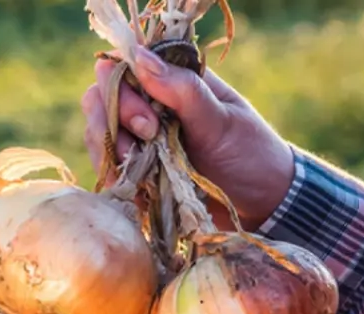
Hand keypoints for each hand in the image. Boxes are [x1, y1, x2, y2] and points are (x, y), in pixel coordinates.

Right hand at [80, 49, 295, 227]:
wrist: (264, 205)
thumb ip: (182, 90)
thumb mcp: (220, 121)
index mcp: (174, 82)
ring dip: (112, 152)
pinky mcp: (140, 170)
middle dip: (113, 125)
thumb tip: (140, 58)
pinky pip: (109, 167)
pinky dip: (115, 176)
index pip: (123, 70)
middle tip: (146, 146)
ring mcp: (142, 139)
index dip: (122, 93)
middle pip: (100, 101)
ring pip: (99, 135)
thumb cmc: (251, 155)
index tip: (149, 124)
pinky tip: (135, 188)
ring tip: (141, 171)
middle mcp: (152, 106)